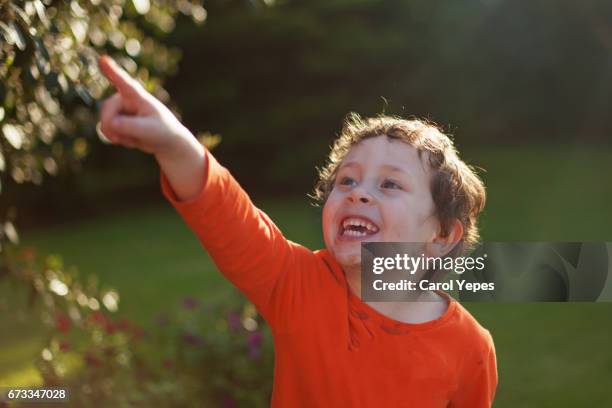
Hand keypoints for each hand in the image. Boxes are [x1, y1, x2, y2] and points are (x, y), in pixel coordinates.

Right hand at [98, 55, 205, 200]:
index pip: (124, 83)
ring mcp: (118, 108)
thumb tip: (110, 123)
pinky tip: (131, 138)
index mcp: (138, 96)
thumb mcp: (150, 130)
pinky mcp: (114, 117)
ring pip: (105, 124)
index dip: (112, 71)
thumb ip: (131, 126)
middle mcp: (124, 98)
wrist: (165, 140)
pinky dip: (117, 138)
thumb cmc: (162, 131)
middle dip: (115, 129)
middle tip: (135, 136)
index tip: (103, 59)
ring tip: (137, 135)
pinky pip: (106, 131)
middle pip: (107, 113)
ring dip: (119, 136)